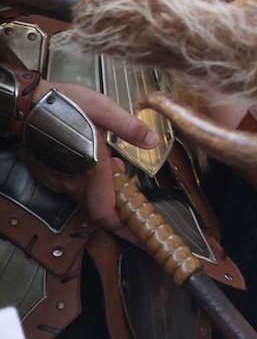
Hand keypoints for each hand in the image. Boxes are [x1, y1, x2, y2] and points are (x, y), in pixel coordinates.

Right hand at [32, 81, 157, 232]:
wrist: (23, 106)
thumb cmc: (60, 104)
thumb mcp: (101, 108)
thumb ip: (128, 126)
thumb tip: (152, 140)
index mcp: (89, 168)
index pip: (105, 211)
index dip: (123, 227)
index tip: (138, 233)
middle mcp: (71, 180)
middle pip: (99, 207)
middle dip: (120, 206)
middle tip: (137, 202)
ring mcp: (58, 180)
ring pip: (88, 197)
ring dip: (107, 191)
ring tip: (119, 169)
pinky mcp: (50, 176)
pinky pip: (75, 188)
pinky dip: (92, 184)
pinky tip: (100, 165)